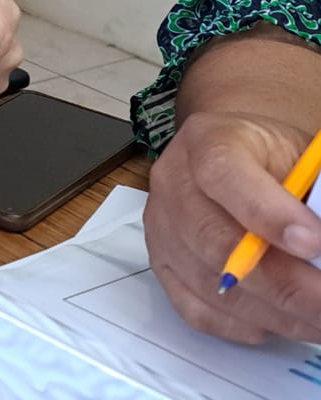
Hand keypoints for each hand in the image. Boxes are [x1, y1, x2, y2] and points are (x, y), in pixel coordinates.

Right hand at [143, 110, 320, 342]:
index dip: (267, 212)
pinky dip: (245, 325)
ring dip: (275, 313)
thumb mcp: (301, 159)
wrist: (236, 160)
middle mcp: (172, 182)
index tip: (314, 243)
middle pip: (215, 240)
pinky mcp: (162, 265)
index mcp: (207, 140)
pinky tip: (283, 321)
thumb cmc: (274, 161)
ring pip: (210, 284)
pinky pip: (198, 310)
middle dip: (284, 284)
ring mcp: (161, 227)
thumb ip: (314, 195)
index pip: (222, 172)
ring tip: (319, 321)